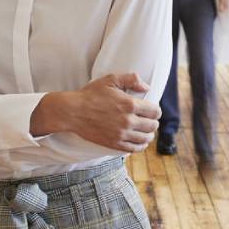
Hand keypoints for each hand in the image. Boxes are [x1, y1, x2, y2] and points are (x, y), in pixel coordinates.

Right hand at [30, 74, 160, 152]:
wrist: (73, 112)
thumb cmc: (91, 94)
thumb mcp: (111, 79)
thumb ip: (131, 79)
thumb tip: (147, 87)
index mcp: (130, 104)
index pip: (155, 111)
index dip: (156, 110)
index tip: (152, 110)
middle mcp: (128, 121)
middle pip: (152, 126)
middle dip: (153, 122)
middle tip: (150, 120)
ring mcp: (121, 134)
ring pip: (145, 138)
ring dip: (149, 134)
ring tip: (147, 131)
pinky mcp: (114, 144)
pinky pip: (134, 148)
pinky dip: (140, 145)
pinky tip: (140, 142)